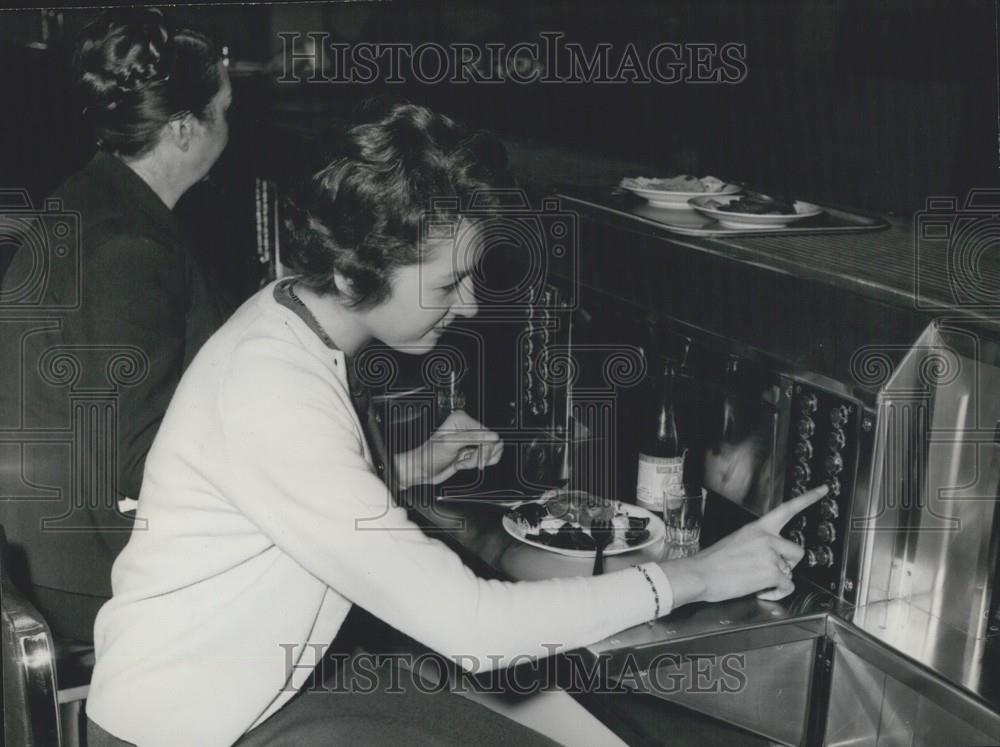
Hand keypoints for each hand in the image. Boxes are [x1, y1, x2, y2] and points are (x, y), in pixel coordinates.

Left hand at [393, 410, 503, 489]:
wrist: (422, 469)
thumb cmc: (430, 455)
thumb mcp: (451, 444)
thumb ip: (473, 438)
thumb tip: (492, 436)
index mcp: (462, 419)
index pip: (488, 434)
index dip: (484, 449)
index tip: (476, 458)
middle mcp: (468, 427)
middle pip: (492, 442)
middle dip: (480, 456)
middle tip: (465, 460)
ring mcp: (471, 440)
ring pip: (492, 451)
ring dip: (479, 461)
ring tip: (463, 461)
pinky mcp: (472, 450)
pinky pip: (487, 457)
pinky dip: (478, 463)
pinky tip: (464, 462)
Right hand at [661, 484, 828, 606]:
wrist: (699, 574)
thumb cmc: (712, 562)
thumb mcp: (735, 542)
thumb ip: (757, 545)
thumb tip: (768, 558)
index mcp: (757, 528)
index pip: (787, 509)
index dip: (808, 498)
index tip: (824, 489)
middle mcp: (767, 538)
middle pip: (797, 551)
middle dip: (788, 565)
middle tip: (769, 571)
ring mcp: (770, 554)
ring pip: (790, 572)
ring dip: (777, 581)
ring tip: (756, 581)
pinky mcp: (771, 572)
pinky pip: (786, 587)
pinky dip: (775, 593)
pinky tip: (760, 590)